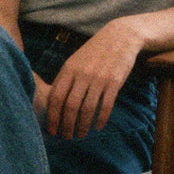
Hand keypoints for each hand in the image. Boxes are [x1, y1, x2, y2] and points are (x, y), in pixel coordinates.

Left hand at [44, 22, 141, 138]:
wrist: (120, 36)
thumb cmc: (95, 50)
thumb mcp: (76, 60)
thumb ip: (65, 78)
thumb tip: (54, 100)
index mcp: (69, 69)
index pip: (56, 97)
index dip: (53, 116)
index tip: (53, 130)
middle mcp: (82, 74)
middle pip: (70, 106)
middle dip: (67, 125)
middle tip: (67, 137)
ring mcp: (99, 78)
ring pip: (87, 109)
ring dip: (83, 126)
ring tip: (81, 134)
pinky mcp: (114, 82)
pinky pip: (105, 106)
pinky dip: (101, 119)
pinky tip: (98, 127)